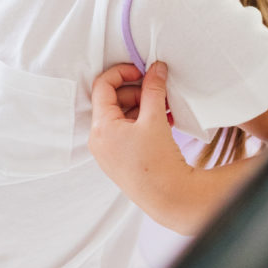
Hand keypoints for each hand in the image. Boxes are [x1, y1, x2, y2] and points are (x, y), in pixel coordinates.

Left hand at [89, 62, 191, 228]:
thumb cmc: (157, 163)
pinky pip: (126, 131)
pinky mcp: (119, 159)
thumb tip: (156, 69)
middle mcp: (99, 138)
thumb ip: (153, 89)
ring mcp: (107, 150)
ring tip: (165, 106)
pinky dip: (142, 122)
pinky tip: (163, 120)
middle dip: (136, 91)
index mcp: (100, 127)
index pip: (102, 86)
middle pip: (112, 100)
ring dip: (142, 106)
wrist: (168, 199)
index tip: (140, 70)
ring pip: (121, 116)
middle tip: (157, 89)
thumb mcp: (155, 119)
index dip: (121, 72)